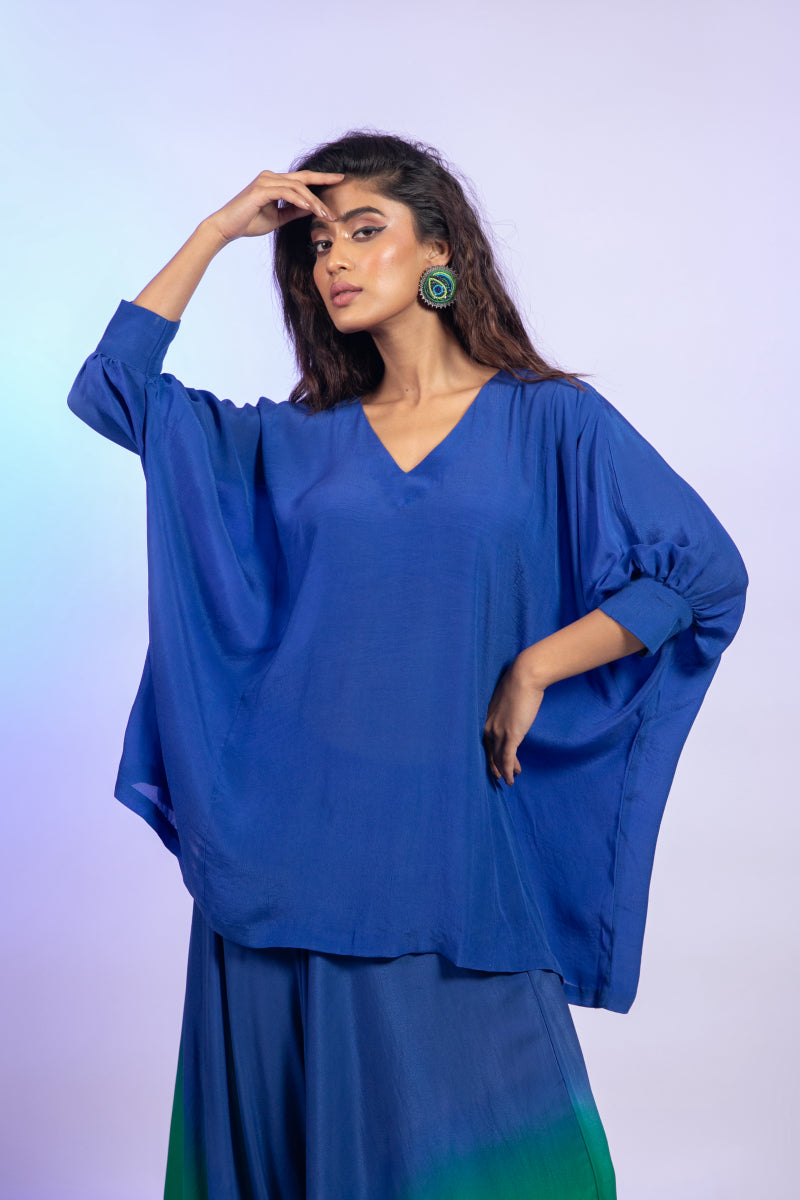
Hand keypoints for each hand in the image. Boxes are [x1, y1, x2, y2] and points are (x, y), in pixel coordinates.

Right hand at [204, 169, 344, 243]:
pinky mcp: (261, 190)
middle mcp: (271, 177)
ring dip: (314, 201)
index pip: (302, 179)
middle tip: (341, 181)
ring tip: (326, 214)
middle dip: (323, 180)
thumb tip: (311, 210)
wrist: (227, 227)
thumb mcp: (278, 218)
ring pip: (297, 187)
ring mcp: (265, 181)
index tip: (338, 179)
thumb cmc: (249, 222)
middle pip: (303, 177)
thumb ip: (293, 211)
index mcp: (274, 182)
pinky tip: (311, 209)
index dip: (320, 179)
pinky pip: (287, 193)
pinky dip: (300, 201)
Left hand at [483, 655, 544, 784]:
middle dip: (496, 765)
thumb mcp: (509, 698)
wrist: (525, 676)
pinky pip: (507, 758)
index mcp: (486, 717)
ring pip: (499, 757)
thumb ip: (507, 709)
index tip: (497, 761)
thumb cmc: (520, 682)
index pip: (486, 741)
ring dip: (506, 770)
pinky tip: (511, 778)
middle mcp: (488, 726)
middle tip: (501, 775)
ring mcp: (498, 731)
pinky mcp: (511, 735)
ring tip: (511, 779)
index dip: (491, 753)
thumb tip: (513, 714)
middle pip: (490, 752)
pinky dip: (509, 770)